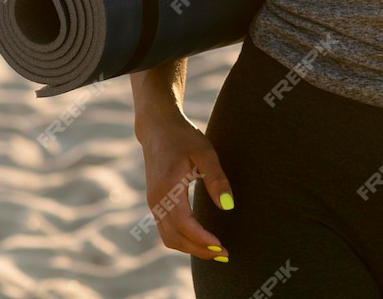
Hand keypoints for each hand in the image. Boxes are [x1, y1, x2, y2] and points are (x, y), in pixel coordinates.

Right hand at [137, 113, 233, 260]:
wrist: (157, 128)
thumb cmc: (183, 137)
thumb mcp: (205, 153)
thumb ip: (216, 179)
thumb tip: (228, 206)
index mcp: (168, 188)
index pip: (183, 224)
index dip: (201, 239)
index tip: (221, 247)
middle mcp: (157, 200)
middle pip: (174, 237)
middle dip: (199, 250)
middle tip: (224, 255)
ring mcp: (154, 203)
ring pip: (169, 237)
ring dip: (191, 248)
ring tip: (215, 251)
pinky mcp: (156, 202)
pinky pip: (166, 230)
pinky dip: (183, 240)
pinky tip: (200, 239)